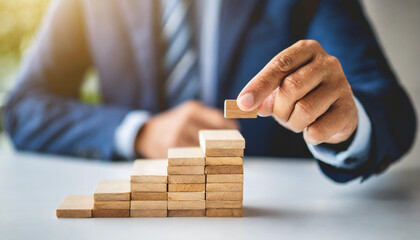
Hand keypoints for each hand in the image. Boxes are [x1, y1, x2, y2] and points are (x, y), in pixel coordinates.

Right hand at [135, 101, 238, 157]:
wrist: (145, 133)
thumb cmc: (174, 123)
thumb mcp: (189, 114)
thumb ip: (210, 119)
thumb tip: (235, 128)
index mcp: (192, 109)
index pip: (219, 121)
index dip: (231, 132)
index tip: (238, 140)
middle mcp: (184, 120)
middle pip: (214, 137)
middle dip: (224, 147)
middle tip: (233, 154)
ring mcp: (177, 136)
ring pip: (204, 150)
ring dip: (214, 157)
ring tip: (221, 163)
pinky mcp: (171, 151)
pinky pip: (192, 158)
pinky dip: (200, 163)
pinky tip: (204, 166)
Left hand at [237, 40, 357, 144]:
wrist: (337, 110)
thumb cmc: (303, 94)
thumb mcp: (281, 89)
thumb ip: (265, 94)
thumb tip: (248, 105)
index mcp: (307, 50)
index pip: (280, 64)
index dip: (259, 85)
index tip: (243, 104)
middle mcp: (328, 63)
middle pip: (292, 87)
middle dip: (279, 109)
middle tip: (281, 116)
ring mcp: (342, 85)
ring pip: (305, 110)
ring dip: (293, 123)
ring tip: (297, 122)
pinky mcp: (349, 109)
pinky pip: (318, 129)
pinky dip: (308, 135)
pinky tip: (312, 130)